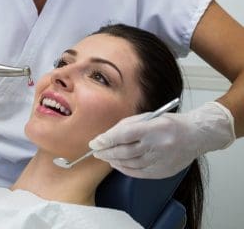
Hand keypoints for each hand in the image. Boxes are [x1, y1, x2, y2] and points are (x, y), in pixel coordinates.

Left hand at [89, 101, 234, 178]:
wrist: (196, 136)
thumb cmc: (170, 123)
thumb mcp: (148, 117)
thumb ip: (127, 126)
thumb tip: (107, 137)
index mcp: (154, 128)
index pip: (125, 135)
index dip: (107, 140)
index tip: (95, 143)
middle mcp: (158, 145)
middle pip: (125, 151)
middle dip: (107, 152)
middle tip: (97, 151)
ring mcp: (161, 160)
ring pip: (130, 164)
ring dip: (114, 161)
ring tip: (105, 157)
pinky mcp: (163, 171)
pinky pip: (139, 173)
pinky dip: (125, 169)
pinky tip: (118, 164)